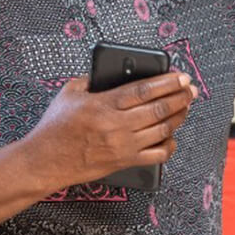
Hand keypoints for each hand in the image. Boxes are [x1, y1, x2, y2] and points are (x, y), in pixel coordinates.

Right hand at [18, 73, 197, 188]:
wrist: (44, 162)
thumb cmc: (54, 128)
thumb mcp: (69, 93)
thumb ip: (92, 80)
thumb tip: (114, 72)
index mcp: (103, 105)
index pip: (144, 90)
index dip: (167, 82)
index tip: (182, 76)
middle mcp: (116, 126)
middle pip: (159, 109)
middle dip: (180, 97)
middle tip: (190, 89)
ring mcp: (123, 146)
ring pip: (162, 130)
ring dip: (179, 117)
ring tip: (185, 106)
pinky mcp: (124, 162)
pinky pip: (157, 155)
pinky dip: (170, 145)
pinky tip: (172, 136)